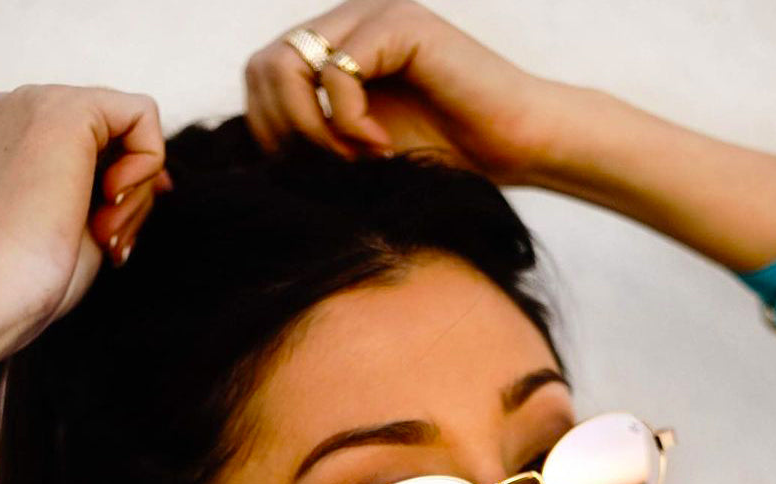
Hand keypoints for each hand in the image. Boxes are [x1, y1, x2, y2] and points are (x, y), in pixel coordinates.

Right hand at [0, 84, 171, 361]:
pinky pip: (143, 115)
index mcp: (18, 134)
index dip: (129, 188)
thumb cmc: (33, 273)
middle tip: (104, 238)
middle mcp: (25, 109)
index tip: (116, 232)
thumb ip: (113, 190)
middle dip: (132, 198)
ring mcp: (41, 101)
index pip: (102, 144)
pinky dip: (146, 165)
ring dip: (135, 197)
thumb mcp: (80, 222)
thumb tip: (162, 179)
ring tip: (101, 233)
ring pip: (135, 131)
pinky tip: (111, 201)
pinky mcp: (66, 109)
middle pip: (123, 138)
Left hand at [243, 0, 561, 184]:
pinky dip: (347, 121)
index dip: (269, 133)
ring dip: (311, 127)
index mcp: (334, 51)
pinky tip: (380, 147)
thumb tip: (260, 159)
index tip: (311, 173)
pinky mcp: (400, 25)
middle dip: (283, 132)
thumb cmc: (447, 154)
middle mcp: (346, 26)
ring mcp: (372, 19)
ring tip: (354, 159)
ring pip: (288, 64)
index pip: (260, 78)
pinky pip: (337, 70)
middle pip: (262, 68)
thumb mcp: (360, 153)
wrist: (516, 144)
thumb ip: (314, 140)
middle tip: (328, 168)